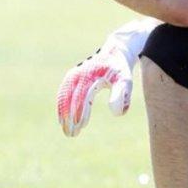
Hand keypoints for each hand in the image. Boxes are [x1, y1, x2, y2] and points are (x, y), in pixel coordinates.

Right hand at [56, 19, 158, 136]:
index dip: (79, 111)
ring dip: (63, 114)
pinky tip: (62, 120)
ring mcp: (73, 75)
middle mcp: (79, 74)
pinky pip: (63, 93)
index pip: (82, 96)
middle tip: (72, 134)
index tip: (80, 126)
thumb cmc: (120, 70)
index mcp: (91, 75)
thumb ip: (121, 95)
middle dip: (70, 117)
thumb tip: (116, 114)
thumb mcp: (125, 81)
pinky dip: (61, 106)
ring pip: (64, 97)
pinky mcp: (71, 77)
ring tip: (67, 130)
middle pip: (70, 98)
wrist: (115, 53)